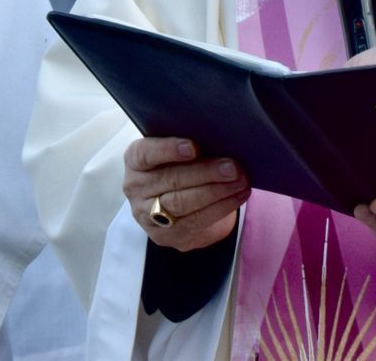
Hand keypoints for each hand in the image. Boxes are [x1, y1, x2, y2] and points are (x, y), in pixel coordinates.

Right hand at [121, 136, 248, 251]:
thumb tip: (221, 139)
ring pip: (182, 203)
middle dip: (206, 173)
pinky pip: (195, 222)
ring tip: (240, 181)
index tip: (194, 147)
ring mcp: (147, 215)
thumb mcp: (177, 152)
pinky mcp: (164, 235)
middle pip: (171, 179)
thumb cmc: (181, 165)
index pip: (145, 153)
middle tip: (233, 167)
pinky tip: (238, 196)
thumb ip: (189, 145)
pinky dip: (221, 208)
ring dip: (216, 192)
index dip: (168, 150)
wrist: (178, 202)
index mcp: (135, 160)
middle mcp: (135, 187)